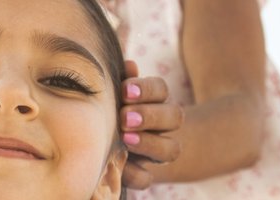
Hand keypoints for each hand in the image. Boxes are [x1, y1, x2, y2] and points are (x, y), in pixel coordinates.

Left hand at [118, 61, 184, 188]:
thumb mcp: (114, 95)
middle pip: (174, 117)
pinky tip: (122, 165)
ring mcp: (155, 152)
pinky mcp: (144, 175)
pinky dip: (136, 174)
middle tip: (125, 117)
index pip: (161, 89)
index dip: (146, 89)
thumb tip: (128, 65)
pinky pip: (147, 179)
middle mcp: (162, 126)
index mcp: (154, 101)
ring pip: (171, 149)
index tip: (125, 91)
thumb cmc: (108, 110)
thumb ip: (121, 81)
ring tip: (126, 138)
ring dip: (149, 143)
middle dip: (150, 115)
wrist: (105, 143)